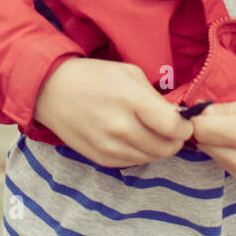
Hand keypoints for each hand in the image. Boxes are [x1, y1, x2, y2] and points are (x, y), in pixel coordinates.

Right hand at [33, 58, 189, 166]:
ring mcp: (109, 147)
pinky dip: (138, 153)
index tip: (183, 122)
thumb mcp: (129, 73)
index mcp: (131, 100)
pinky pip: (132, 163)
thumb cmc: (93, 76)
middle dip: (174, 139)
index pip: (173, 127)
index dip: (185, 127)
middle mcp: (120, 128)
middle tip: (169, 128)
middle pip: (166, 148)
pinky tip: (130, 137)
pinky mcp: (100, 159)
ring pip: (151, 158)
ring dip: (157, 147)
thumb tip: (176, 117)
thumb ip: (155, 97)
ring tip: (148, 130)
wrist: (50, 91)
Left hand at [190, 91, 235, 187]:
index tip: (202, 107)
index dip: (196, 116)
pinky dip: (227, 153)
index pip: (198, 129)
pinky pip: (225, 166)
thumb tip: (197, 111)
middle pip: (202, 144)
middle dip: (205, 129)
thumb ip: (224, 109)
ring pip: (212, 155)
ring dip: (216, 142)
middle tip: (220, 114)